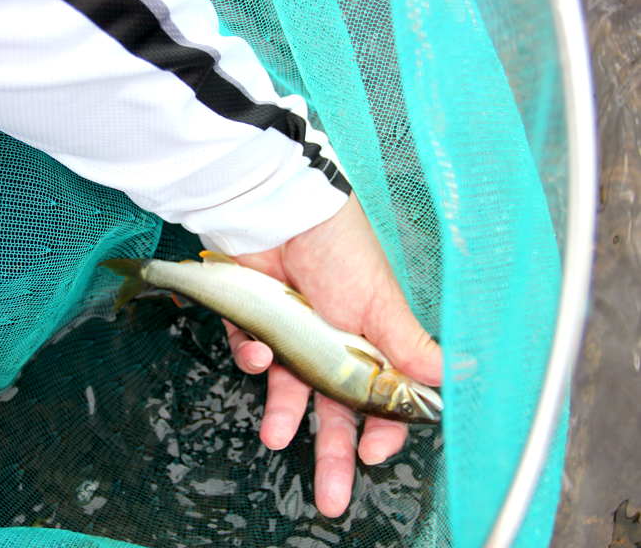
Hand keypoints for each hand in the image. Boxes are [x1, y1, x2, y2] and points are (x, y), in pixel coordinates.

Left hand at [226, 192, 442, 516]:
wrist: (277, 207)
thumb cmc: (337, 247)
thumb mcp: (378, 299)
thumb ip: (407, 344)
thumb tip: (453, 377)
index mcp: (370, 339)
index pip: (380, 399)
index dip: (380, 430)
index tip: (372, 456)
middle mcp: (332, 342)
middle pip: (334, 409)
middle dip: (333, 454)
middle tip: (330, 499)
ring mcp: (292, 334)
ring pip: (289, 390)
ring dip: (283, 415)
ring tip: (275, 436)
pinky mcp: (254, 322)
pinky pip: (253, 354)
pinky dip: (253, 358)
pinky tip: (258, 353)